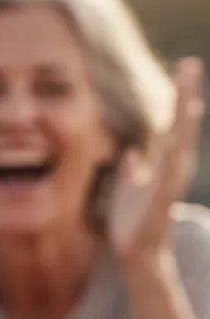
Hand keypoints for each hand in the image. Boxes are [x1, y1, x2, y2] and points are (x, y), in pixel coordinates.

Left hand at [108, 58, 204, 265]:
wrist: (136, 252)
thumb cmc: (133, 222)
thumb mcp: (127, 189)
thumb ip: (131, 169)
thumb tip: (132, 152)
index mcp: (165, 163)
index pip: (174, 123)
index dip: (179, 97)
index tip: (185, 67)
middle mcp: (172, 169)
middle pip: (182, 126)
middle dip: (186, 97)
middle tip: (191, 65)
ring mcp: (169, 184)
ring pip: (179, 146)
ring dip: (184, 122)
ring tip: (189, 96)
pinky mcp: (160, 201)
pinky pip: (167, 175)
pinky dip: (172, 157)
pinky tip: (174, 139)